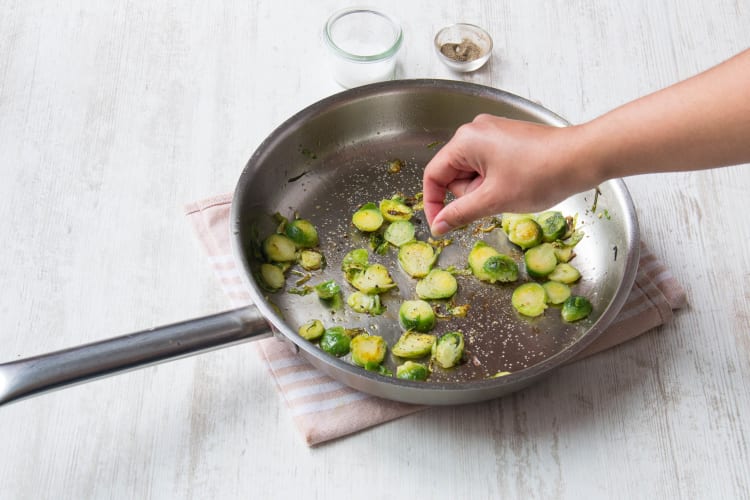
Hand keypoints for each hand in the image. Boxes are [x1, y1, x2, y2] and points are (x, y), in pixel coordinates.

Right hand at [422, 114, 597, 235]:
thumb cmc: (540, 175)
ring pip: (473, 172)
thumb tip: (438, 226)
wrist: (582, 158)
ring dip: (485, 189)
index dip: (434, 204)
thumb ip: (460, 213)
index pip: (433, 175)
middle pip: (454, 173)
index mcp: (465, 140)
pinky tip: (517, 184)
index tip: (441, 226)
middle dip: (470, 194)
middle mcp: (476, 130)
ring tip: (511, 191)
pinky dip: (497, 181)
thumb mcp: (493, 200)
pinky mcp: (508, 139)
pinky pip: (489, 165)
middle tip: (495, 201)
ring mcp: (493, 132)